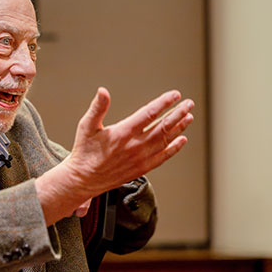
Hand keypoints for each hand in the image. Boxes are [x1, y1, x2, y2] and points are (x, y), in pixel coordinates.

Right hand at [63, 87, 193, 198]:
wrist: (84, 179)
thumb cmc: (84, 152)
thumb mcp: (86, 126)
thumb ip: (97, 108)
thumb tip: (103, 91)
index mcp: (123, 132)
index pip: (150, 113)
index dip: (164, 102)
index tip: (175, 95)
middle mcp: (135, 146)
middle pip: (163, 126)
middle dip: (178, 113)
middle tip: (188, 104)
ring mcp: (140, 158)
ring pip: (165, 140)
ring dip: (179, 127)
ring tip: (188, 117)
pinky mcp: (141, 168)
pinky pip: (163, 157)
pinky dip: (174, 148)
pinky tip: (181, 140)